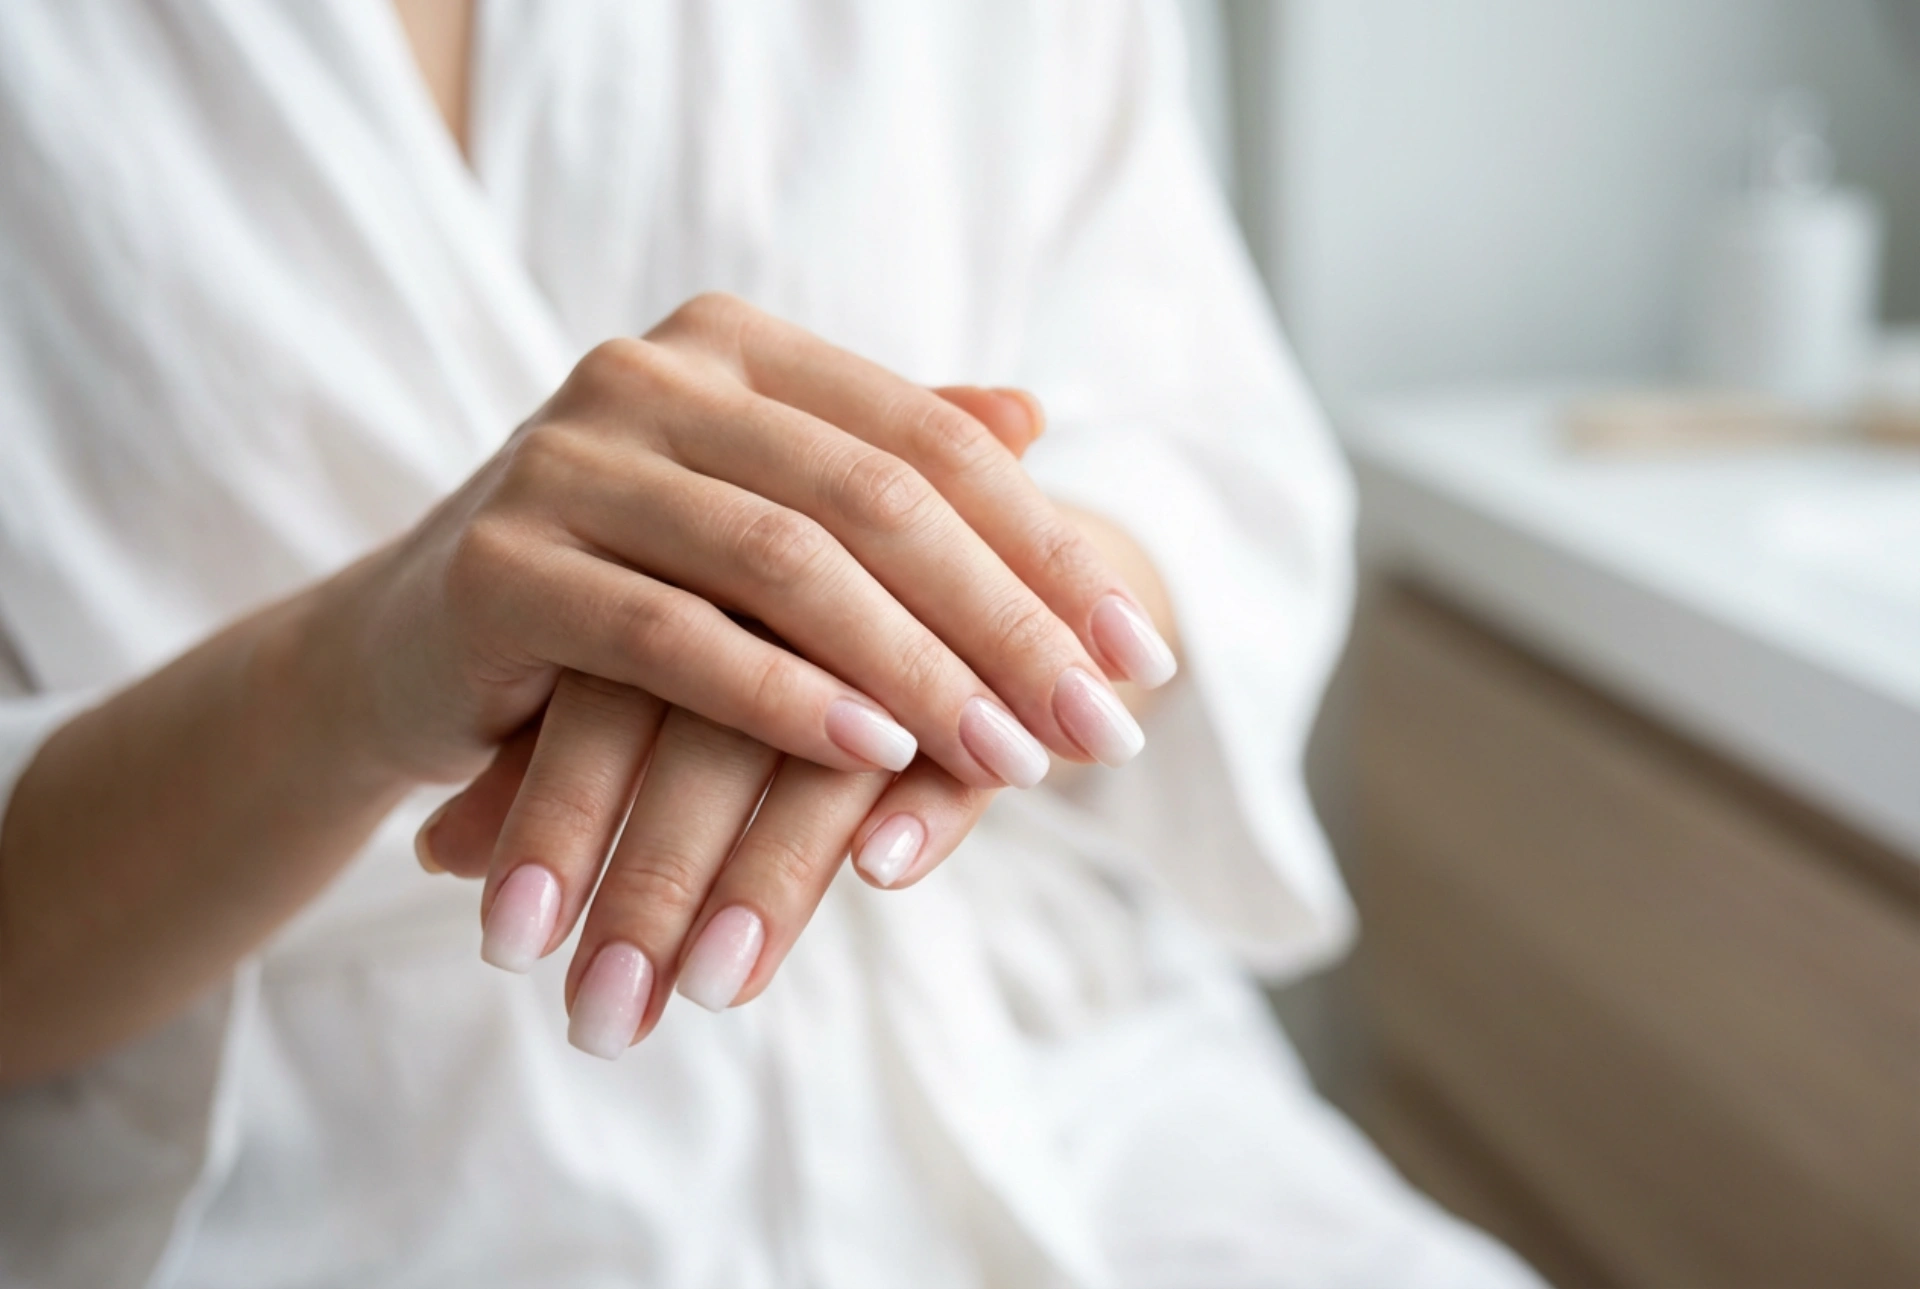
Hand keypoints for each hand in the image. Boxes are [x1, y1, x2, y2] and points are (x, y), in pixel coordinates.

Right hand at [332, 294, 1173, 800]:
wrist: (411, 648)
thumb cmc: (622, 587)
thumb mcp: (763, 524)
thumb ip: (881, 465)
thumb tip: (1034, 415)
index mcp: (736, 351)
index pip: (934, 444)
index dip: (1052, 552)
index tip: (1142, 660)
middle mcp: (652, 376)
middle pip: (878, 499)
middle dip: (1009, 626)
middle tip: (1101, 735)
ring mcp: (567, 458)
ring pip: (785, 563)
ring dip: (919, 673)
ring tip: (1013, 762)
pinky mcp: (499, 563)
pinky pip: (670, 635)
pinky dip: (783, 698)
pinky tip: (875, 759)